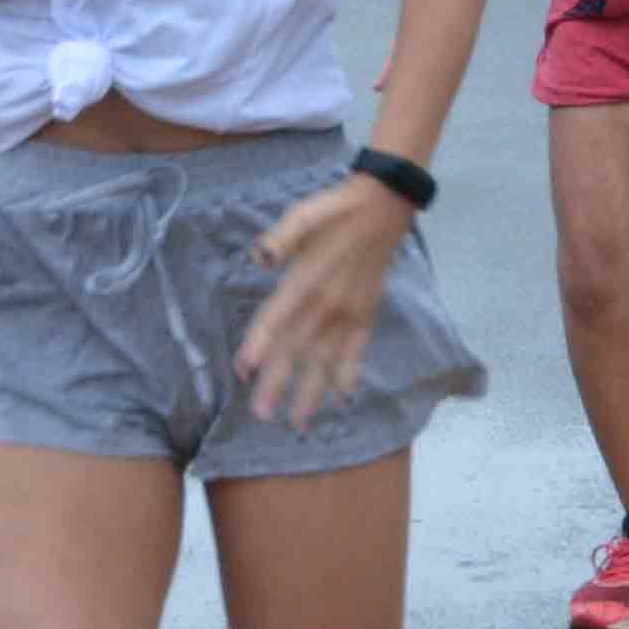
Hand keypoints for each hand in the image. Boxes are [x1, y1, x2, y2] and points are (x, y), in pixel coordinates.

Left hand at [232, 173, 411, 427]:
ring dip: (312, 391)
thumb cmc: (336, 210)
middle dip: (279, 383)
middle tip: (262, 414)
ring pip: (326, 359)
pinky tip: (343, 398)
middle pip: (298, 349)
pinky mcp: (366, 314)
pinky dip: (350, 375)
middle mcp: (327, 303)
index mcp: (307, 280)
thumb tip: (259, 257)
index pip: (277, 319)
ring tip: (298, 422)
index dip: (259, 345)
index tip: (243, 371)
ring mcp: (349, 313)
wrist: (385, 206)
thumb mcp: (304, 214)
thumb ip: (281, 238)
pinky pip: (358, 351)